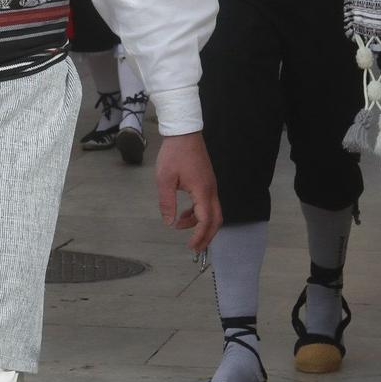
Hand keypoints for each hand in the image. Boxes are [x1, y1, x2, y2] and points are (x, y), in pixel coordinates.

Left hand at [154, 132, 220, 251]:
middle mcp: (211, 190)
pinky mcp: (207, 182)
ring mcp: (211, 186)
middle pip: (216, 220)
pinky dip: (198, 213)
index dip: (200, 236)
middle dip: (207, 236)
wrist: (184, 133)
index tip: (192, 246)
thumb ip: (167, 203)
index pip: (206, 220)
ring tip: (180, 226)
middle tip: (195, 248)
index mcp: (202, 191)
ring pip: (213, 212)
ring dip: (200, 224)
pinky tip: (184, 214)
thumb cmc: (174, 154)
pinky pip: (207, 203)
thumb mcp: (165, 179)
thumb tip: (169, 222)